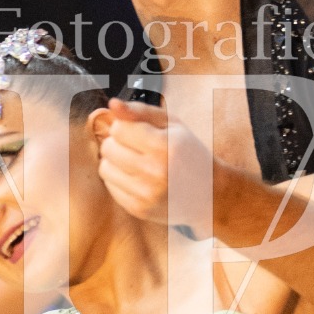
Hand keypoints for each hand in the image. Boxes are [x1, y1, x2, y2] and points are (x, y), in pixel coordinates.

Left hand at [96, 99, 214, 230]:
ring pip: (105, 168)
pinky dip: (119, 180)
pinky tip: (138, 178)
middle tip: (136, 147)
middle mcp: (155, 171)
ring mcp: (146, 193)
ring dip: (115, 162)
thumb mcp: (172, 125)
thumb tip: (112, 104)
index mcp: (165, 145)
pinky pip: (111, 187)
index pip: (119, 129)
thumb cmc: (188, 153)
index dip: (125, 126)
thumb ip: (141, 111)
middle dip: (117, 143)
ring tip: (135, 162)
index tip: (137, 131)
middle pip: (108, 148)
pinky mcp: (139, 209)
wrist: (209, 193)